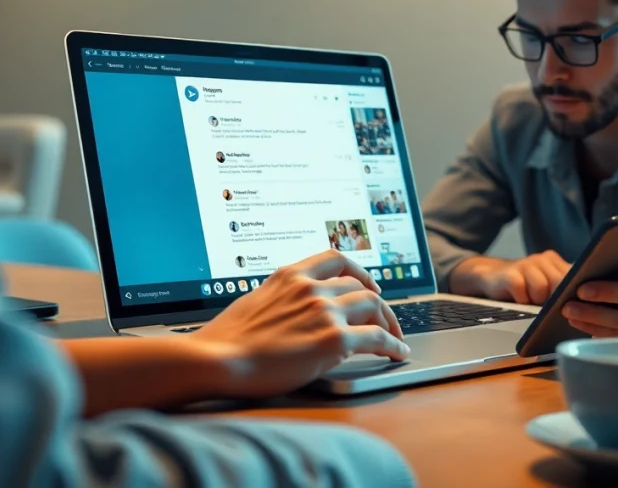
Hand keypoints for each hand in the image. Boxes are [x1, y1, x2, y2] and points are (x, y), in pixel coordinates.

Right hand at [192, 250, 408, 396]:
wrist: (218, 359)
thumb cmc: (227, 339)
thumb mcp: (253, 300)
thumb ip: (280, 297)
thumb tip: (290, 307)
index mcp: (291, 275)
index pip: (336, 259)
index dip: (358, 271)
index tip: (367, 283)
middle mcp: (311, 288)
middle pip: (360, 286)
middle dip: (378, 303)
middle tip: (385, 319)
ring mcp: (325, 311)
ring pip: (373, 306)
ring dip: (389, 322)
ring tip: (395, 338)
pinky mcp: (334, 339)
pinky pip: (377, 338)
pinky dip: (393, 345)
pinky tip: (398, 353)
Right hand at [452, 251, 570, 304]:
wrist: (491, 278)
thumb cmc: (526, 290)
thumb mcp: (548, 288)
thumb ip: (565, 291)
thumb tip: (585, 309)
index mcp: (557, 262)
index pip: (576, 275)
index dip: (576, 291)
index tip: (576, 304)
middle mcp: (543, 259)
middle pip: (560, 283)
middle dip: (555, 300)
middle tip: (546, 307)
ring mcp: (526, 264)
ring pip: (541, 288)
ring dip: (536, 301)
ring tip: (530, 302)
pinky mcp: (509, 273)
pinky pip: (521, 290)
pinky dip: (521, 300)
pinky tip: (518, 299)